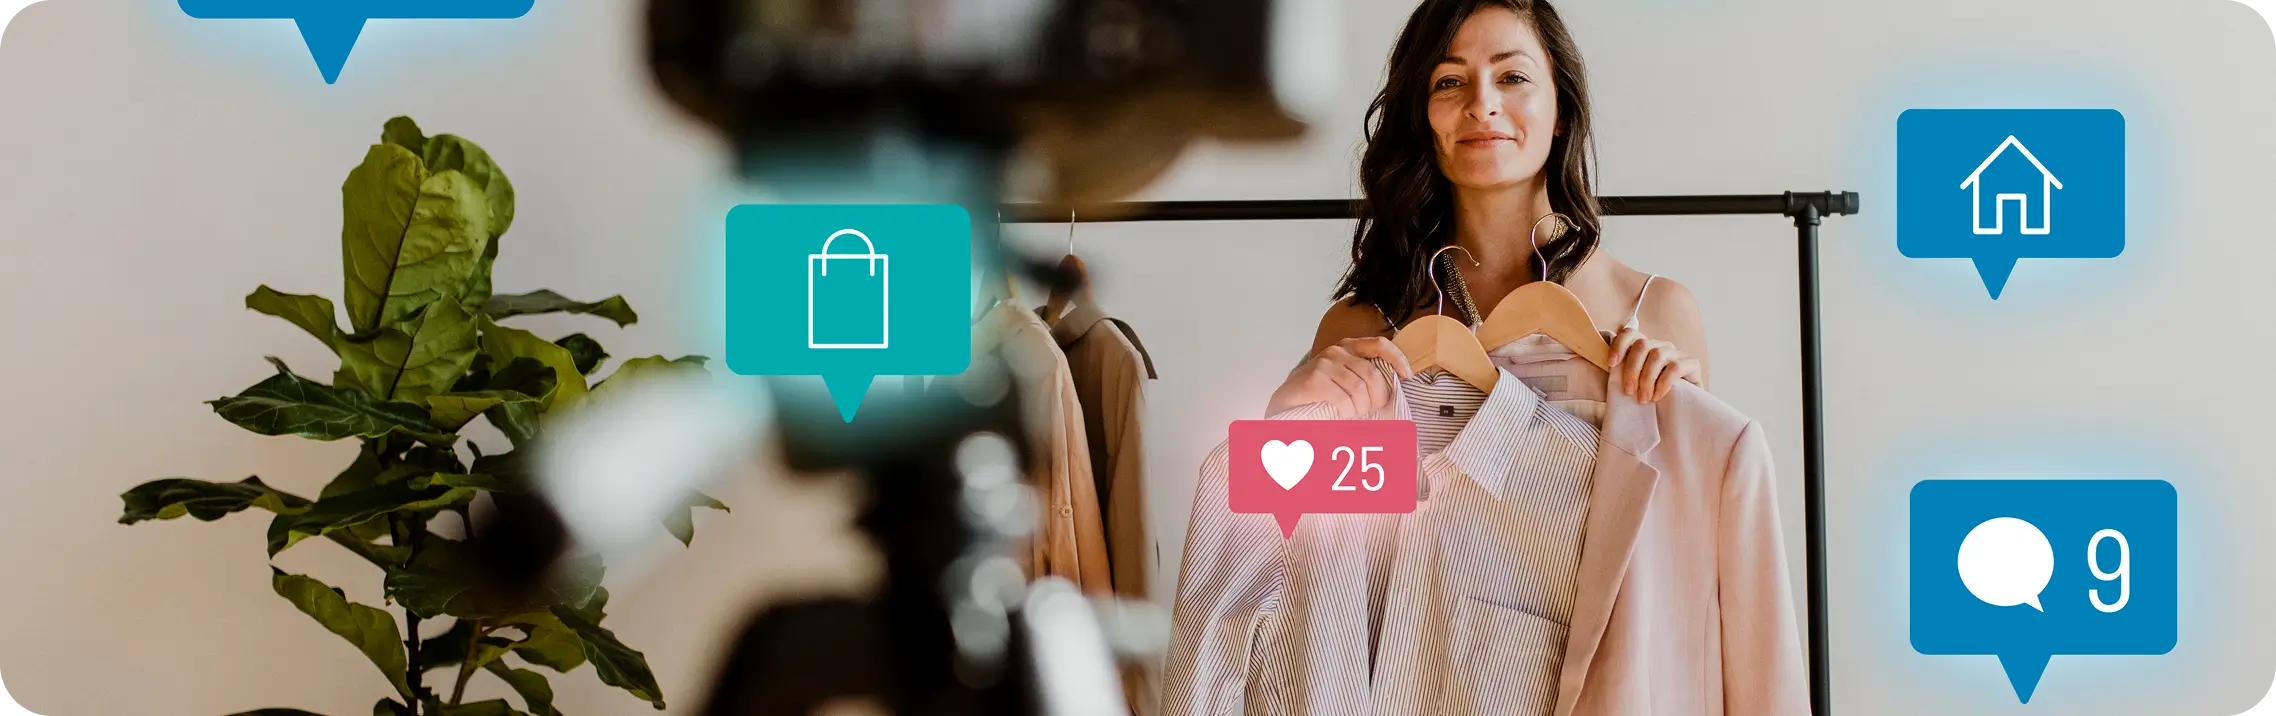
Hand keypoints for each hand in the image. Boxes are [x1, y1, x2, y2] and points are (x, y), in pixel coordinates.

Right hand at [1266, 337, 1415, 417]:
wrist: (1285, 401)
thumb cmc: (1319, 393)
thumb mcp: (1344, 378)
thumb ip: (1365, 375)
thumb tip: (1396, 384)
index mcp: (1348, 347)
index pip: (1380, 344)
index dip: (1398, 359)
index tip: (1406, 376)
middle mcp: (1337, 351)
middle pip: (1372, 375)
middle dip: (1377, 398)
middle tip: (1369, 410)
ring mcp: (1324, 364)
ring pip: (1359, 390)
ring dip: (1359, 408)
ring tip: (1351, 414)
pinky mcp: (1314, 380)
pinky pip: (1344, 400)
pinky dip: (1346, 412)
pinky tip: (1340, 414)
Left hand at [1609, 324, 1701, 401]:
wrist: (1682, 409)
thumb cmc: (1652, 395)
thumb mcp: (1634, 384)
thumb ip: (1622, 373)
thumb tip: (1604, 367)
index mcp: (1644, 347)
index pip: (1630, 334)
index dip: (1618, 346)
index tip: (1610, 364)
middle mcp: (1661, 345)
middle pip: (1642, 345)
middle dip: (1632, 369)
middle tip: (1628, 392)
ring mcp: (1677, 353)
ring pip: (1657, 355)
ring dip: (1646, 379)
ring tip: (1643, 399)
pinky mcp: (1692, 363)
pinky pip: (1675, 367)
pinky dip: (1663, 383)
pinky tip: (1657, 396)